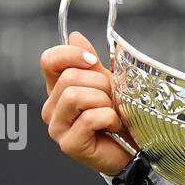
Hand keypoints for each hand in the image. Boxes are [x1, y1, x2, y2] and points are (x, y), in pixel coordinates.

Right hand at [39, 31, 135, 174]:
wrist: (136, 148)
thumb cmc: (120, 117)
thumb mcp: (106, 83)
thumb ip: (89, 62)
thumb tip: (74, 36)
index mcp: (58, 89)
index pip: (49, 61)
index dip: (71, 55)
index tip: (93, 62)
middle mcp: (52, 108)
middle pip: (69, 78)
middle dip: (100, 84)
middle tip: (112, 99)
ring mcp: (57, 128)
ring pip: (76, 96)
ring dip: (104, 102)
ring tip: (113, 113)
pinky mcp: (70, 145)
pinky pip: (90, 118)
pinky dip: (110, 119)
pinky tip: (114, 127)